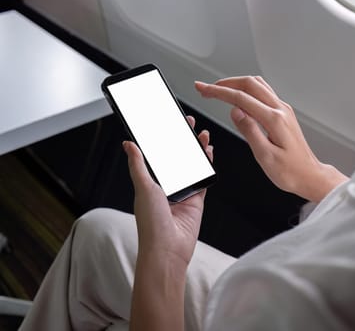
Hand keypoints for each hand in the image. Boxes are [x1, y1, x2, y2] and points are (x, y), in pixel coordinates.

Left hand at [123, 116, 212, 264]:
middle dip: (183, 140)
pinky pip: (204, 179)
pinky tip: (208, 154)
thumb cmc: (151, 223)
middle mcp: (167, 187)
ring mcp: (183, 193)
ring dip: (197, 150)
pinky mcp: (197, 200)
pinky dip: (207, 166)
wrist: (168, 249)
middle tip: (188, 123)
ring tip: (201, 135)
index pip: (159, 155)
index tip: (169, 124)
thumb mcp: (143, 188)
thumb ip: (138, 165)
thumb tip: (128, 145)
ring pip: (192, 165)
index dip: (164, 139)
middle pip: (177, 157)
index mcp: (151, 182)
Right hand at [195, 76, 347, 201]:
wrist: (310, 176)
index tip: (203, 89)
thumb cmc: (290, 172)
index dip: (218, 92)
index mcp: (274, 120)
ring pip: (258, 85)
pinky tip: (239, 97)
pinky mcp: (284, 114)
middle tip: (207, 88)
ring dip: (236, 84)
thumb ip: (249, 131)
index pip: (241, 98)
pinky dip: (247, 90)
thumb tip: (235, 112)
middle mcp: (281, 110)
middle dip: (225, 83)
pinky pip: (264, 93)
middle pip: (249, 84)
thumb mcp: (265, 156)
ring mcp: (283, 110)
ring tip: (219, 90)